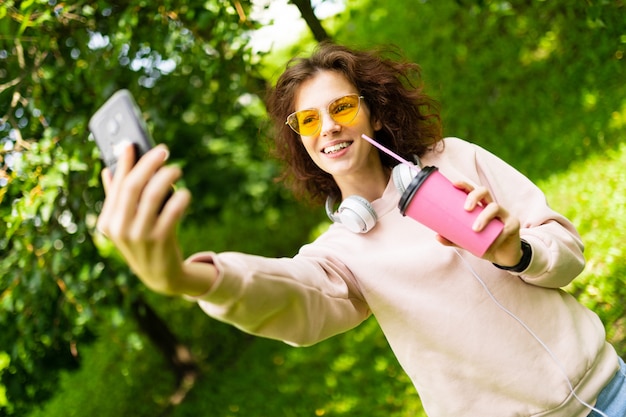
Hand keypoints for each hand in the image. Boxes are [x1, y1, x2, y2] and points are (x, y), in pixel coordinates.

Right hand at [96, 143, 214, 295]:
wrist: (160, 276)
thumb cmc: (143, 242)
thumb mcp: (125, 224)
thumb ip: (117, 199)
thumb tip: (108, 170)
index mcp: (107, 222)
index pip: (117, 185)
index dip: (125, 162)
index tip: (132, 143)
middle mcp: (120, 229)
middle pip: (134, 186)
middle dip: (148, 163)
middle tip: (163, 150)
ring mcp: (140, 236)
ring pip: (153, 195)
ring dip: (167, 176)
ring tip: (176, 169)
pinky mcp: (161, 240)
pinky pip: (173, 211)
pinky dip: (180, 198)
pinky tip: (185, 193)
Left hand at [435, 181, 522, 265]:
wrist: (503, 257)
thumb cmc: (484, 244)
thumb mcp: (467, 241)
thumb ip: (453, 239)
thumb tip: (436, 236)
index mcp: (480, 207)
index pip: (472, 191)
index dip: (464, 186)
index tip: (454, 184)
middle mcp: (491, 207)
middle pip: (484, 192)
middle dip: (474, 196)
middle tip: (465, 208)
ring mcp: (503, 214)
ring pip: (495, 207)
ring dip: (484, 216)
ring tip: (475, 229)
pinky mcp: (513, 224)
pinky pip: (506, 224)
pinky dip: (499, 232)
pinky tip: (494, 240)